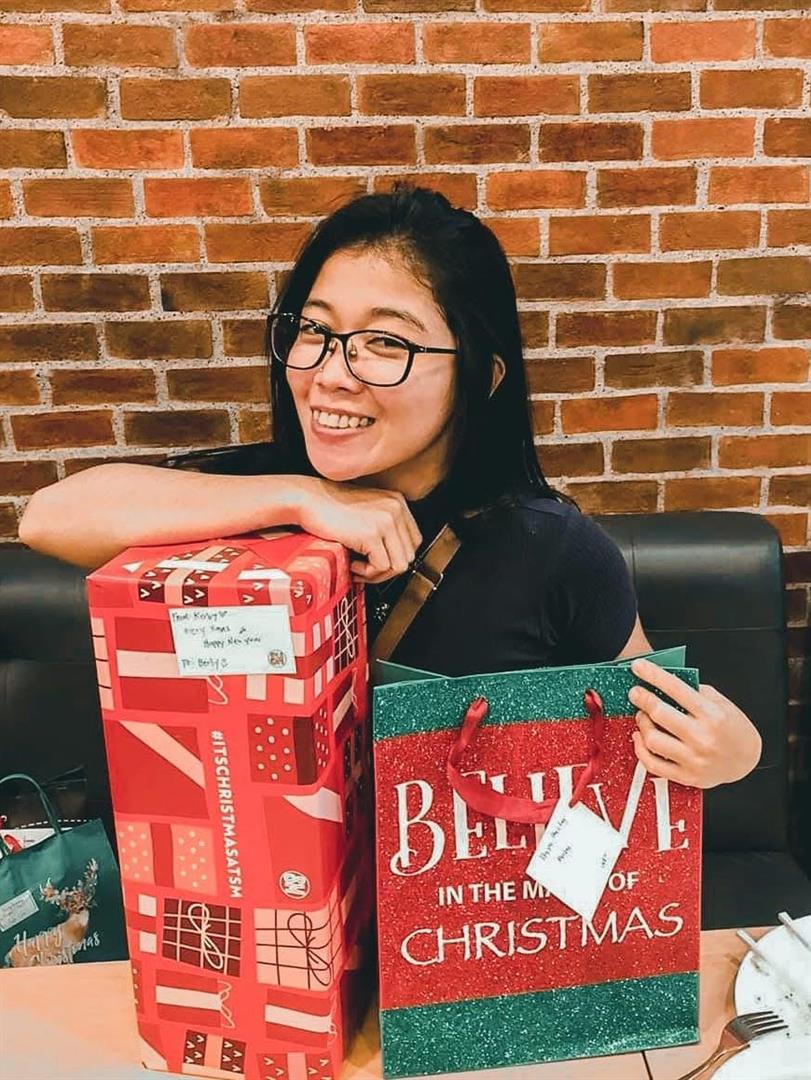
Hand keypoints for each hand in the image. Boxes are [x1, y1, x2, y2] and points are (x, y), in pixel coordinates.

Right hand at [291, 477, 421, 584]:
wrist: (307, 499)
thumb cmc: (329, 507)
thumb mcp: (367, 511)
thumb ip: (384, 528)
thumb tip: (394, 560)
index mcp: (397, 502)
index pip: (414, 541)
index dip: (395, 557)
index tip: (377, 561)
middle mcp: (396, 509)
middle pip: (409, 555)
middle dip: (387, 569)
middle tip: (365, 569)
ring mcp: (385, 521)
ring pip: (399, 565)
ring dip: (377, 573)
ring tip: (358, 566)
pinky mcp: (371, 534)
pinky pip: (381, 567)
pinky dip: (366, 572)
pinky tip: (351, 562)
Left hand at [627, 657, 761, 788]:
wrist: (748, 760)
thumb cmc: (734, 729)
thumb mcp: (722, 703)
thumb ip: (695, 691)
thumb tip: (665, 679)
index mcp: (713, 715)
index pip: (676, 689)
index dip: (653, 675)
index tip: (639, 666)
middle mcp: (702, 738)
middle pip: (660, 714)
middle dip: (642, 698)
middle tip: (635, 692)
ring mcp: (694, 759)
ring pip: (653, 740)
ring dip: (641, 723)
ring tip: (642, 715)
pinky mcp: (686, 776)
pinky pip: (653, 764)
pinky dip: (640, 749)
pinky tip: (639, 737)